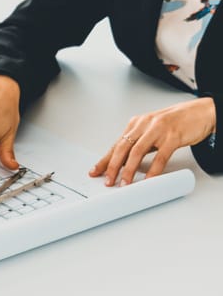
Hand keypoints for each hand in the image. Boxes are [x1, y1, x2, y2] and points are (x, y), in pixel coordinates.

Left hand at [89, 97, 215, 185]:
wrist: (200, 112)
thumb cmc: (174, 123)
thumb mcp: (151, 131)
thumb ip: (139, 144)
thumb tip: (124, 164)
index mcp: (136, 124)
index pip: (116, 144)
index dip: (105, 160)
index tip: (95, 171)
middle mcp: (144, 125)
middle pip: (122, 148)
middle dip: (112, 166)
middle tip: (108, 180)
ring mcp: (158, 130)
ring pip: (137, 152)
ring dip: (129, 170)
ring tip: (125, 183)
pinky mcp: (173, 136)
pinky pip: (160, 156)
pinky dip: (153, 170)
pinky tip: (148, 180)